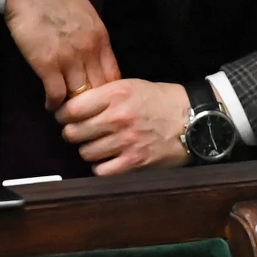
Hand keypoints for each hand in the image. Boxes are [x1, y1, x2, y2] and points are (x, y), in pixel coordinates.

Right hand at [3, 0, 119, 110]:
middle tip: (85, 114)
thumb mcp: (85, 14)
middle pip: (99, 90)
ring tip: (67, 113)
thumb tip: (93, 55)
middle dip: (94, 106)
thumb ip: (92, 37)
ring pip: (79, 97)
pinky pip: (56, 94)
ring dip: (73, 108)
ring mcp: (69, 59)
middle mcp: (89, 52)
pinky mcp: (47, 64)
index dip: (108, 93)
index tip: (100, 100)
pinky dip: (54, 104)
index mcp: (100, 38)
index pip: (114, 77)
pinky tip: (50, 105)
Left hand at [55, 79, 191, 174]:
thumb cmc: (161, 100)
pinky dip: (100, 167)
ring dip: (87, 150)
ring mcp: (126, 141)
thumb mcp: (131, 85)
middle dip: (71, 133)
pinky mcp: (135, 162)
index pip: (72, 108)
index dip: (63, 114)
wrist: (194, 120)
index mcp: (116, 94)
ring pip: (85, 152)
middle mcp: (118, 117)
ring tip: (95, 145)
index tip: (63, 117)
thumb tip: (75, 105)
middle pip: (74, 132)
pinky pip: (102, 171)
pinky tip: (106, 159)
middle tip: (77, 132)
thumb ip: (104, 94)